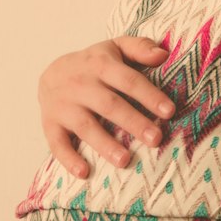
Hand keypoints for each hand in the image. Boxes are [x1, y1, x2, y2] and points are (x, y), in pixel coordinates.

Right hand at [39, 35, 175, 178]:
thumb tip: (163, 54)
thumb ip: (140, 47)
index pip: (128, 80)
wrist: (51, 73)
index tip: (169, 112)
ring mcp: (63, 105)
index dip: (149, 95)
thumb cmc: (95, 64)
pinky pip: (57, 143)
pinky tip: (84, 173)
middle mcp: (81, 84)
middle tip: (156, 139)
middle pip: (109, 105)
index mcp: (100, 65)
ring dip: (104, 144)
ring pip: (85, 126)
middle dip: (133, 122)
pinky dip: (68, 159)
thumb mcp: (116, 48)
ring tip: (125, 160)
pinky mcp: (50, 124)